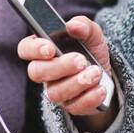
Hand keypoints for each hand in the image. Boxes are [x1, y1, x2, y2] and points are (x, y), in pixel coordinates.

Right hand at [17, 15, 116, 132]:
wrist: (107, 75)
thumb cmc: (91, 50)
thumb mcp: (92, 34)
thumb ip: (84, 25)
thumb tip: (73, 25)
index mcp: (44, 50)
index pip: (26, 49)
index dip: (34, 49)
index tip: (50, 48)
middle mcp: (45, 72)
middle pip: (36, 72)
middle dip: (60, 66)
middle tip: (81, 60)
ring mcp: (56, 90)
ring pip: (55, 92)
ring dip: (78, 82)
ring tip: (96, 73)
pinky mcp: (70, 106)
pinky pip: (74, 107)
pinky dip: (89, 98)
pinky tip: (100, 89)